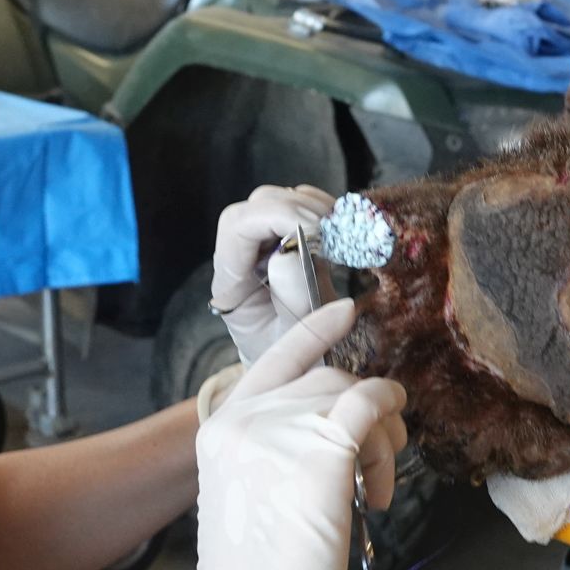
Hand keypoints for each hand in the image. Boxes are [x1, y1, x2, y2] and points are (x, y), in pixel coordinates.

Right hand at [183, 299, 407, 569]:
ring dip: (382, 432)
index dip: (313, 330)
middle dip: (364, 408)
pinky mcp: (318, 454)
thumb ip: (274, 450)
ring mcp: (279, 432)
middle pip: (324, 379)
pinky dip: (388, 416)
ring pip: (351, 395)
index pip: (273, 359)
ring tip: (376, 484)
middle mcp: (244, 420)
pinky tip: (390, 453)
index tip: (346, 311)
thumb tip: (338, 428)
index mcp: (220, 429)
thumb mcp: (247, 496)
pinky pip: (367, 406)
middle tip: (381, 456)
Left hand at [210, 185, 337, 364]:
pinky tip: (337, 233)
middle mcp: (241, 257)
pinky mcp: (286, 241)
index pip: (237, 227)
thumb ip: (293, 299)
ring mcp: (263, 246)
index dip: (275, 217)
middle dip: (296, 208)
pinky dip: (321, 210)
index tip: (314, 231)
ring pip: (278, 199)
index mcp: (231, 283)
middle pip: (256, 204)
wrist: (294, 370)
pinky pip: (299, 206)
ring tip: (338, 234)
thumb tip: (289, 250)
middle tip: (331, 232)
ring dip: (312, 206)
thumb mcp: (297, 339)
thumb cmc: (292, 360)